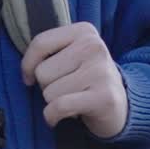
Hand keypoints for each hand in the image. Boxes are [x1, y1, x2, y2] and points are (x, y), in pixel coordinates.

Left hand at [21, 22, 127, 138]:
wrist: (123, 105)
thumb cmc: (87, 79)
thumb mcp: (72, 55)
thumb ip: (48, 52)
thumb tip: (26, 72)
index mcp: (84, 31)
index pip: (41, 43)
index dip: (28, 65)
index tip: (30, 77)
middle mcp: (94, 47)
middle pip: (42, 72)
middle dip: (48, 86)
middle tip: (68, 88)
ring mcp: (101, 71)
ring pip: (49, 93)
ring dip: (55, 102)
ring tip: (74, 98)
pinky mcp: (103, 97)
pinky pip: (59, 107)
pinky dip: (52, 117)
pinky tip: (61, 117)